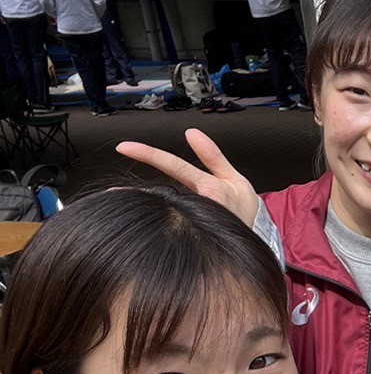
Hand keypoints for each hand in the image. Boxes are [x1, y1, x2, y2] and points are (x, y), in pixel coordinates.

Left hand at [115, 128, 259, 227]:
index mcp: (208, 188)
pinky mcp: (189, 236)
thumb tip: (191, 133)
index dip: (147, 154)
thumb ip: (211, 156)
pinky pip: (169, 225)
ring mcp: (193, 222)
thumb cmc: (243, 208)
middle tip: (112, 193)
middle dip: (134, 194)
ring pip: (162, 210)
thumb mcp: (233, 177)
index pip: (172, 165)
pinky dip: (154, 223)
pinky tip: (142, 227)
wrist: (254, 239)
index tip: (123, 147)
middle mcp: (198, 205)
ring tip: (122, 207)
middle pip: (158, 192)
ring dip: (141, 208)